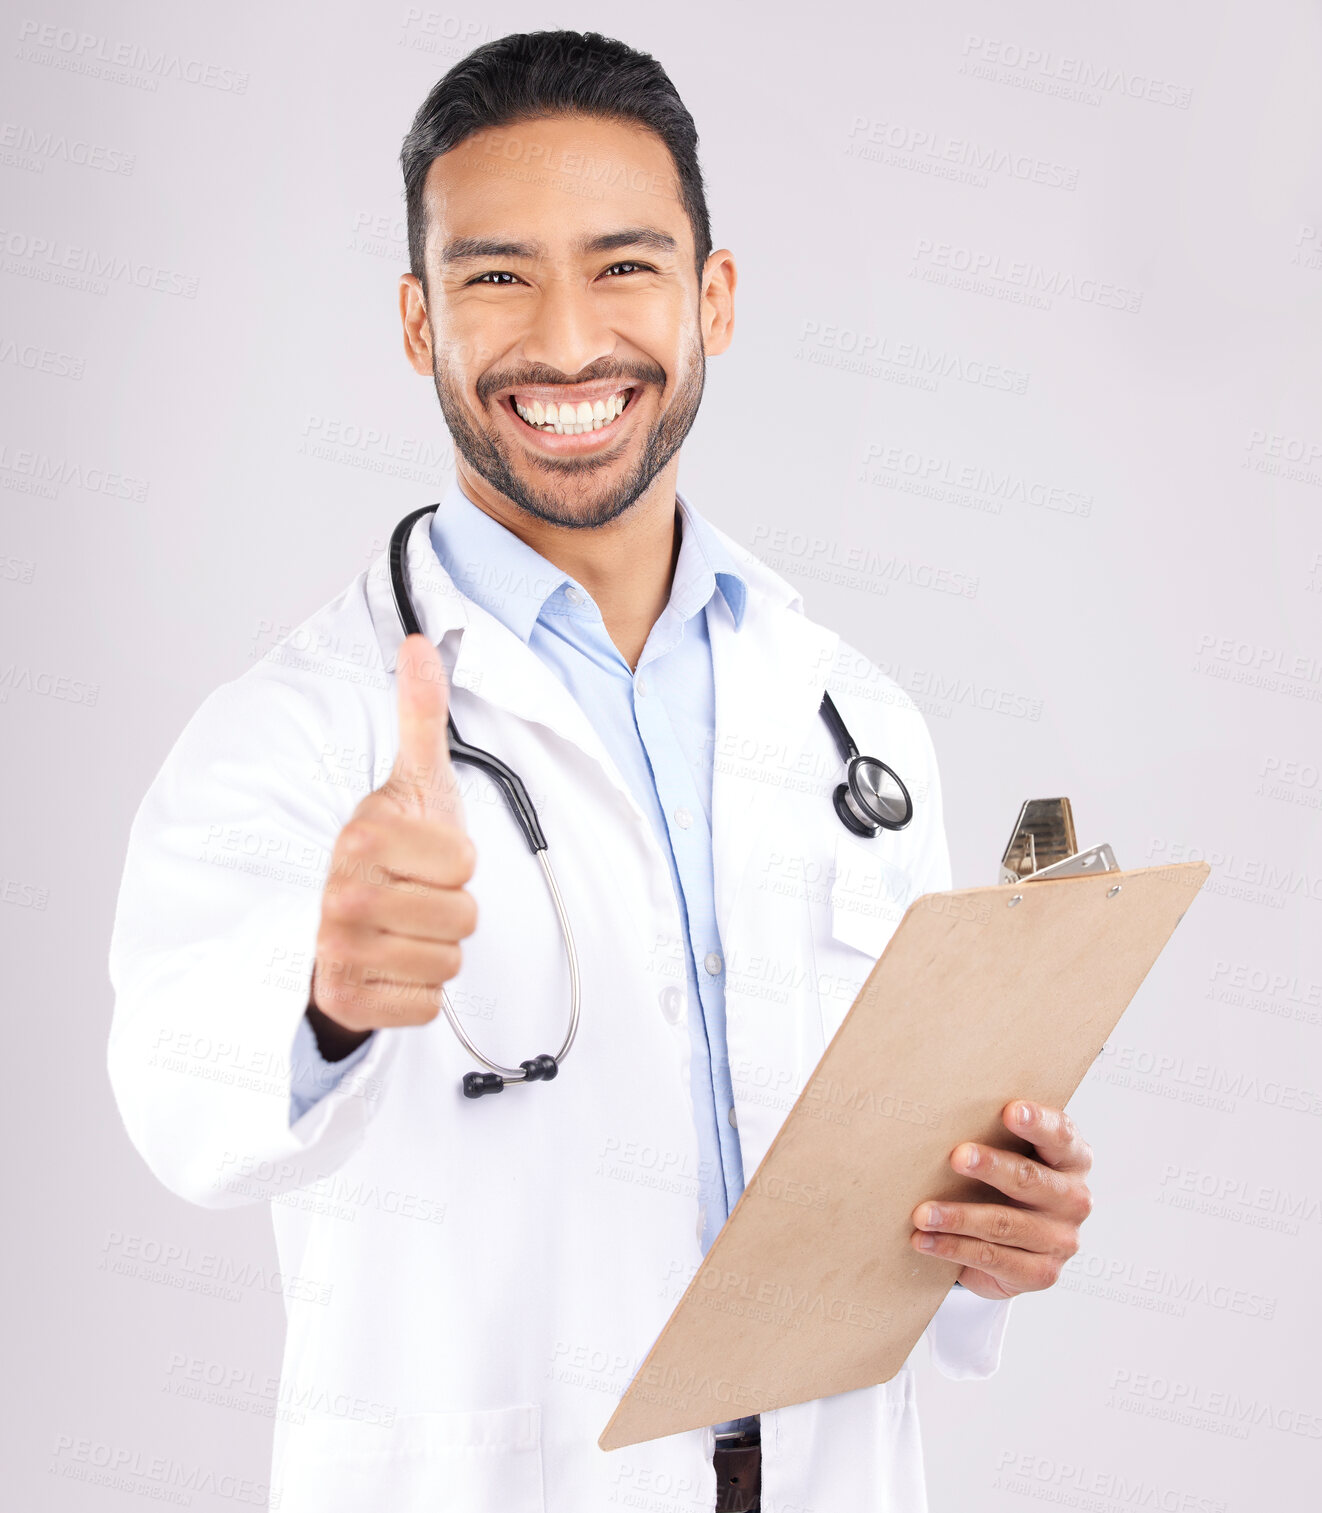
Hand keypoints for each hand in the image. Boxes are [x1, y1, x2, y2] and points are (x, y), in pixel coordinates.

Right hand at [310, 634, 476, 1034]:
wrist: (340, 925)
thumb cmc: (391, 852)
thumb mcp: (414, 781)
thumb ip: (422, 715)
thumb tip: (421, 645)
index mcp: (363, 836)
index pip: (465, 864)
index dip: (458, 863)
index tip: (423, 857)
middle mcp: (341, 894)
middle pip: (464, 916)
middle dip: (453, 909)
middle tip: (416, 897)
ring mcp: (338, 952)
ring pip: (449, 961)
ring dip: (439, 950)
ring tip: (404, 930)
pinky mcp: (345, 1002)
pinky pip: (427, 1005)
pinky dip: (419, 992)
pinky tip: (392, 967)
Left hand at [908, 1101, 1092, 1299]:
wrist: (1015, 1244)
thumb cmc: (1007, 1183)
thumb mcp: (1011, 1154)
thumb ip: (995, 1133)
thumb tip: (944, 1116)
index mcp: (1073, 1159)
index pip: (1060, 1135)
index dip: (1037, 1122)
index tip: (1009, 1111)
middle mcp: (1074, 1199)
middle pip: (1029, 1178)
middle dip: (990, 1167)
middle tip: (956, 1157)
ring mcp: (1060, 1240)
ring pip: (1003, 1223)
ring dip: (958, 1217)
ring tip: (923, 1213)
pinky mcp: (1041, 1273)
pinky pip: (991, 1257)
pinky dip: (953, 1247)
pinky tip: (925, 1240)